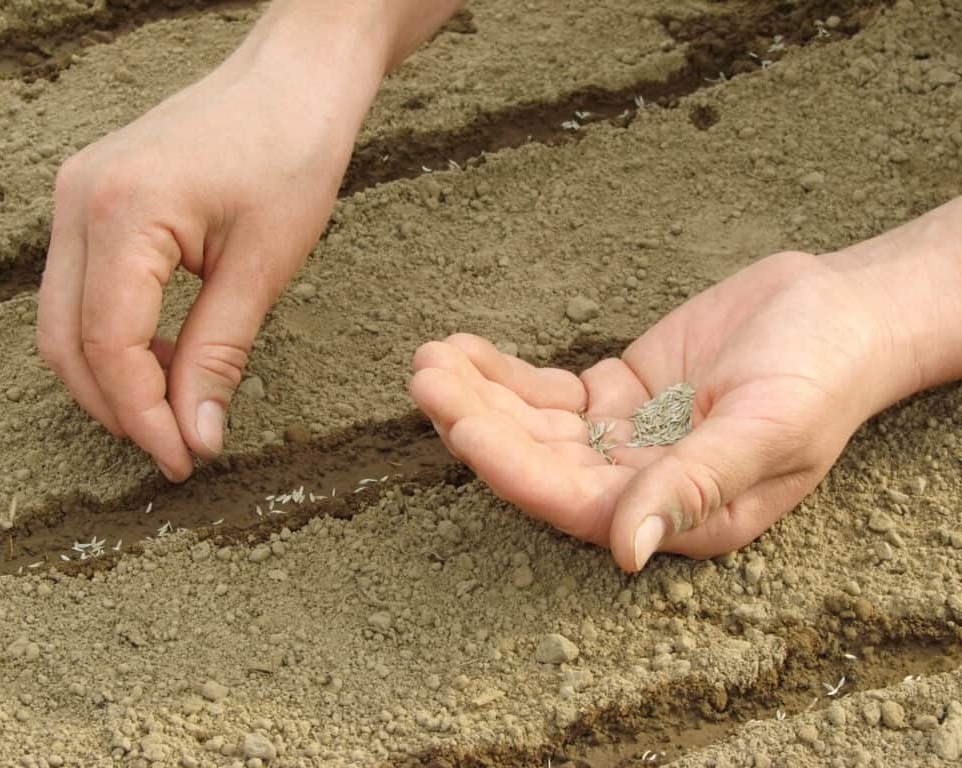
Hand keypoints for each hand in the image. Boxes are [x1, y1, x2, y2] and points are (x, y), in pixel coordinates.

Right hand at [36, 14, 384, 479]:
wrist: (293, 80)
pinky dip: (116, 337)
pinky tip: (170, 356)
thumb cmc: (291, 152)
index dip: (143, 417)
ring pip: (64, 319)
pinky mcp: (93, 199)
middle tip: (177, 447)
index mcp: (120, 213)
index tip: (185, 460)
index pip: (108, 347)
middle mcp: (78, 202)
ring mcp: (77, 196)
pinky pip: (83, 288)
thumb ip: (220, 354)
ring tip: (178, 407)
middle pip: (66, 341)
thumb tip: (196, 435)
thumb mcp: (263, 265)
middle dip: (118, 406)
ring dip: (113, 376)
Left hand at [410, 250, 902, 570]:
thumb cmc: (821, 374)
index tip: (462, 426)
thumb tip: (627, 553)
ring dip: (480, 396)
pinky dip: (505, 375)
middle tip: (425, 379)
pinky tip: (465, 351)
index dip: (513, 468)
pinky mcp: (617, 395)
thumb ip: (695, 488)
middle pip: (540, 463)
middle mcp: (642, 486)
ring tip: (429, 359)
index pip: (575, 502)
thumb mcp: (766, 430)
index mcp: (680, 515)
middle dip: (479, 423)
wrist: (837, 313)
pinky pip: (549, 393)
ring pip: (534, 427)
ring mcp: (624, 439)